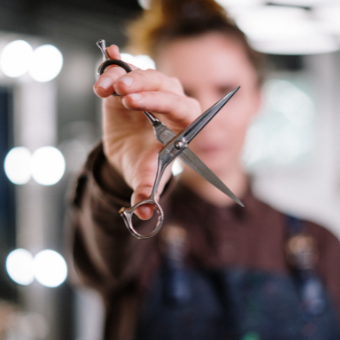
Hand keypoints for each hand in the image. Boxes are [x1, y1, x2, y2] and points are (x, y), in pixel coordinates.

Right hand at [93, 45, 199, 219]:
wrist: (128, 155)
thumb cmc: (143, 164)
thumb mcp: (144, 176)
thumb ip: (146, 190)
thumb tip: (145, 214)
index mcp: (183, 124)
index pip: (182, 106)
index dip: (160, 101)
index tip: (133, 103)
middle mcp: (172, 102)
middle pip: (164, 84)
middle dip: (143, 87)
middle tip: (121, 94)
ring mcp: (152, 91)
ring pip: (145, 73)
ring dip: (125, 77)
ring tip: (106, 88)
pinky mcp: (131, 85)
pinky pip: (125, 70)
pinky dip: (113, 69)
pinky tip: (106, 63)